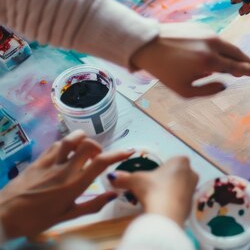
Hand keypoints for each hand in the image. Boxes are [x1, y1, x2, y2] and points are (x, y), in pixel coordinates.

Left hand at [0, 130, 131, 238]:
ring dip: (82, 140)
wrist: (3, 216)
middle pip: (88, 145)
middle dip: (98, 147)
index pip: (101, 162)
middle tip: (98, 158)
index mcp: (74, 185)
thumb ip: (92, 205)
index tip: (129, 151)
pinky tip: (66, 152)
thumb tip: (113, 194)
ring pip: (71, 139)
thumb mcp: (67, 216)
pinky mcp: (38, 160)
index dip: (118, 154)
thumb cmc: (37, 219)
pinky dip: (66, 144)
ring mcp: (50, 162)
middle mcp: (64, 169)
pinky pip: (56, 144)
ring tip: (83, 149)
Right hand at [108, 157, 198, 226]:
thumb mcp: (135, 181)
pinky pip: (178, 201)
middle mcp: (191, 173)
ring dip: (167, 193)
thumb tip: (112, 177)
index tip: (149, 179)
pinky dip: (170, 204)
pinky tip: (160, 208)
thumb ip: (124, 178)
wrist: (166, 214)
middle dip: (163, 182)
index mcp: (181, 161)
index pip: (169, 162)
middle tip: (150, 190)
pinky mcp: (192, 204)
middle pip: (174, 175)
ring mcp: (193, 189)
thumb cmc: (153, 189)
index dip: (157, 171)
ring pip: (177, 188)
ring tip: (153, 200)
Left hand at [130, 35, 249, 97]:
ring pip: (227, 45)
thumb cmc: (165, 70)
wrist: (147, 44)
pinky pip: (216, 39)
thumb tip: (224, 84)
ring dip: (232, 55)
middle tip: (249, 69)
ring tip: (229, 65)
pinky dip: (219, 47)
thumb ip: (209, 90)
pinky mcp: (201, 26)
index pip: (237, 66)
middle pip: (238, 53)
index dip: (248, 71)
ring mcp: (208, 33)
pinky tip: (211, 55)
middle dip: (246, 61)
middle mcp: (212, 44)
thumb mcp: (184, 90)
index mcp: (210, 61)